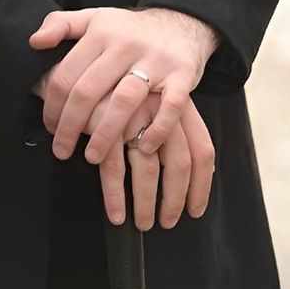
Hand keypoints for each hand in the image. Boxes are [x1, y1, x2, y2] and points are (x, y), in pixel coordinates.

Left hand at [29, 5, 218, 164]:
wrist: (181, 21)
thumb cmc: (129, 29)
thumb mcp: (93, 18)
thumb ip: (60, 24)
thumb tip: (34, 42)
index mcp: (100, 33)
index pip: (67, 74)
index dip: (52, 105)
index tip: (49, 127)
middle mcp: (125, 45)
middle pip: (89, 91)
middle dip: (70, 126)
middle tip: (61, 150)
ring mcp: (155, 60)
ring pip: (124, 101)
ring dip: (104, 134)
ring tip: (91, 157)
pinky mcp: (182, 75)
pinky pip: (169, 107)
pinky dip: (157, 130)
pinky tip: (142, 148)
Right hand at [84, 89, 214, 228]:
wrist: (83, 66)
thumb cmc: (122, 92)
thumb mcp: (157, 104)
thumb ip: (180, 134)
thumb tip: (207, 173)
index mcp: (179, 103)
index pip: (202, 149)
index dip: (202, 185)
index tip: (195, 210)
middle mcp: (160, 106)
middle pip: (179, 162)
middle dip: (174, 199)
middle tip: (168, 221)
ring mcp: (133, 113)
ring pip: (147, 169)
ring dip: (145, 203)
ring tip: (143, 222)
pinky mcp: (104, 121)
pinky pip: (114, 168)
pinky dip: (115, 196)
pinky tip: (116, 213)